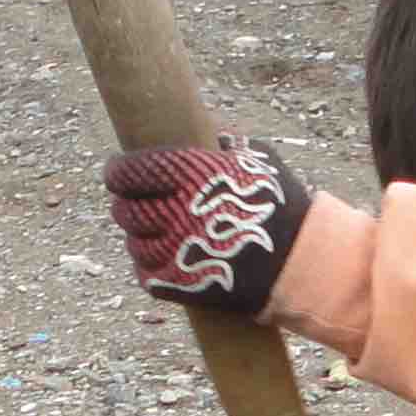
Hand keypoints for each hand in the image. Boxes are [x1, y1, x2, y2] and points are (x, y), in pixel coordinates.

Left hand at [104, 139, 312, 318]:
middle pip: (126, 209)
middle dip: (123, 205)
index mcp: (192, 175)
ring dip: (136, 236)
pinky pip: (146, 274)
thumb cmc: (281, 205)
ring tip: (148, 232)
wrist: (300, 264)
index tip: (115, 173)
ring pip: (134, 243)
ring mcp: (178, 251)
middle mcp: (179, 211)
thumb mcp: (258, 159)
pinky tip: (160, 257)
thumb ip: (223, 142)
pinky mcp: (181, 285)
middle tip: (128, 203)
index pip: (132, 171)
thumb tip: (202, 130)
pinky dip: (148, 266)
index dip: (117, 172)